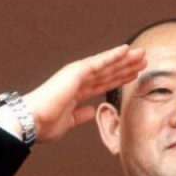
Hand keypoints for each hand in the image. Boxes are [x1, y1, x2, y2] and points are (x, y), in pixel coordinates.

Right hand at [22, 45, 145, 141]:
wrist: (32, 122)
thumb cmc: (45, 124)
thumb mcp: (69, 122)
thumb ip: (81, 115)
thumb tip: (92, 111)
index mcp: (77, 92)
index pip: (103, 83)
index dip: (120, 78)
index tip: (135, 75)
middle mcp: (78, 80)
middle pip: (108, 72)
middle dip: (126, 66)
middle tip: (144, 60)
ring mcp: (77, 75)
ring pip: (106, 65)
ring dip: (124, 59)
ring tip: (141, 54)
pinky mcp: (75, 72)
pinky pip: (98, 63)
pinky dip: (112, 56)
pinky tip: (125, 51)